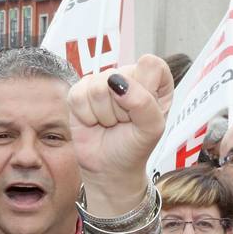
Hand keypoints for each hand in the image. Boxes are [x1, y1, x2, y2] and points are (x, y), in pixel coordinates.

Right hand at [68, 54, 173, 213]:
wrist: (109, 168)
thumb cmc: (134, 147)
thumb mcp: (151, 129)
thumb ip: (143, 102)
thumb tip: (117, 82)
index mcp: (154, 80)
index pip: (151, 65)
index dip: (145, 89)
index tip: (143, 111)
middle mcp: (128, 76)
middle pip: (120, 76)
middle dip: (122, 108)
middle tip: (125, 123)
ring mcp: (102, 82)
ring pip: (97, 87)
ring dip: (104, 115)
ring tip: (110, 124)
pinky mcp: (80, 92)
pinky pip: (78, 95)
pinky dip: (86, 116)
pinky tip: (94, 122)